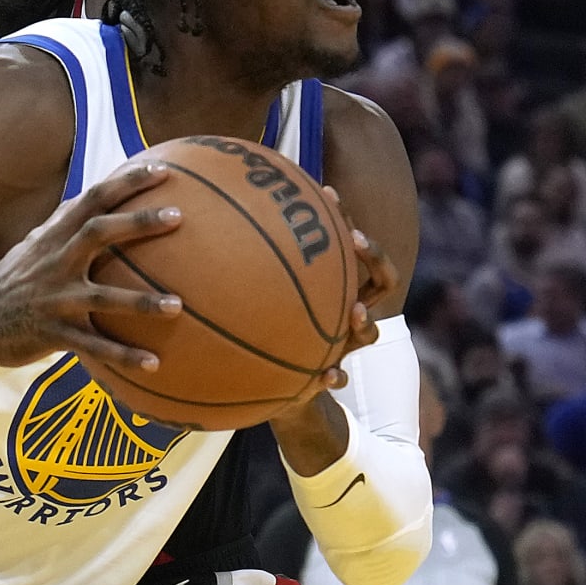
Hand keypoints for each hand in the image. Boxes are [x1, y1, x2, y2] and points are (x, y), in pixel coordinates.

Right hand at [0, 164, 182, 373]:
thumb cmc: (14, 279)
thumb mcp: (35, 244)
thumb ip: (66, 221)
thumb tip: (102, 194)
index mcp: (54, 237)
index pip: (92, 199)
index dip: (126, 182)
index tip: (161, 170)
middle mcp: (55, 262)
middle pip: (98, 233)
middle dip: (137, 223)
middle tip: (178, 216)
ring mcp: (54, 299)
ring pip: (102, 297)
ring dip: (140, 302)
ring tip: (177, 305)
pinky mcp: (53, 334)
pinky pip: (92, 346)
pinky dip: (122, 355)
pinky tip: (153, 363)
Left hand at [259, 196, 393, 447]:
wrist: (278, 391)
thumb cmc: (264, 334)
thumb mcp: (253, 302)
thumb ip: (243, 267)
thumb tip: (204, 214)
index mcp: (335, 287)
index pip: (353, 246)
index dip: (347, 217)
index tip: (328, 193)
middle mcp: (347, 311)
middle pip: (381, 280)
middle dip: (374, 257)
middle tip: (355, 239)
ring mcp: (344, 344)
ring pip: (369, 330)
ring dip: (364, 320)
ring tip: (356, 312)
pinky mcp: (329, 376)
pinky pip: (339, 378)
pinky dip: (336, 378)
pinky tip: (329, 377)